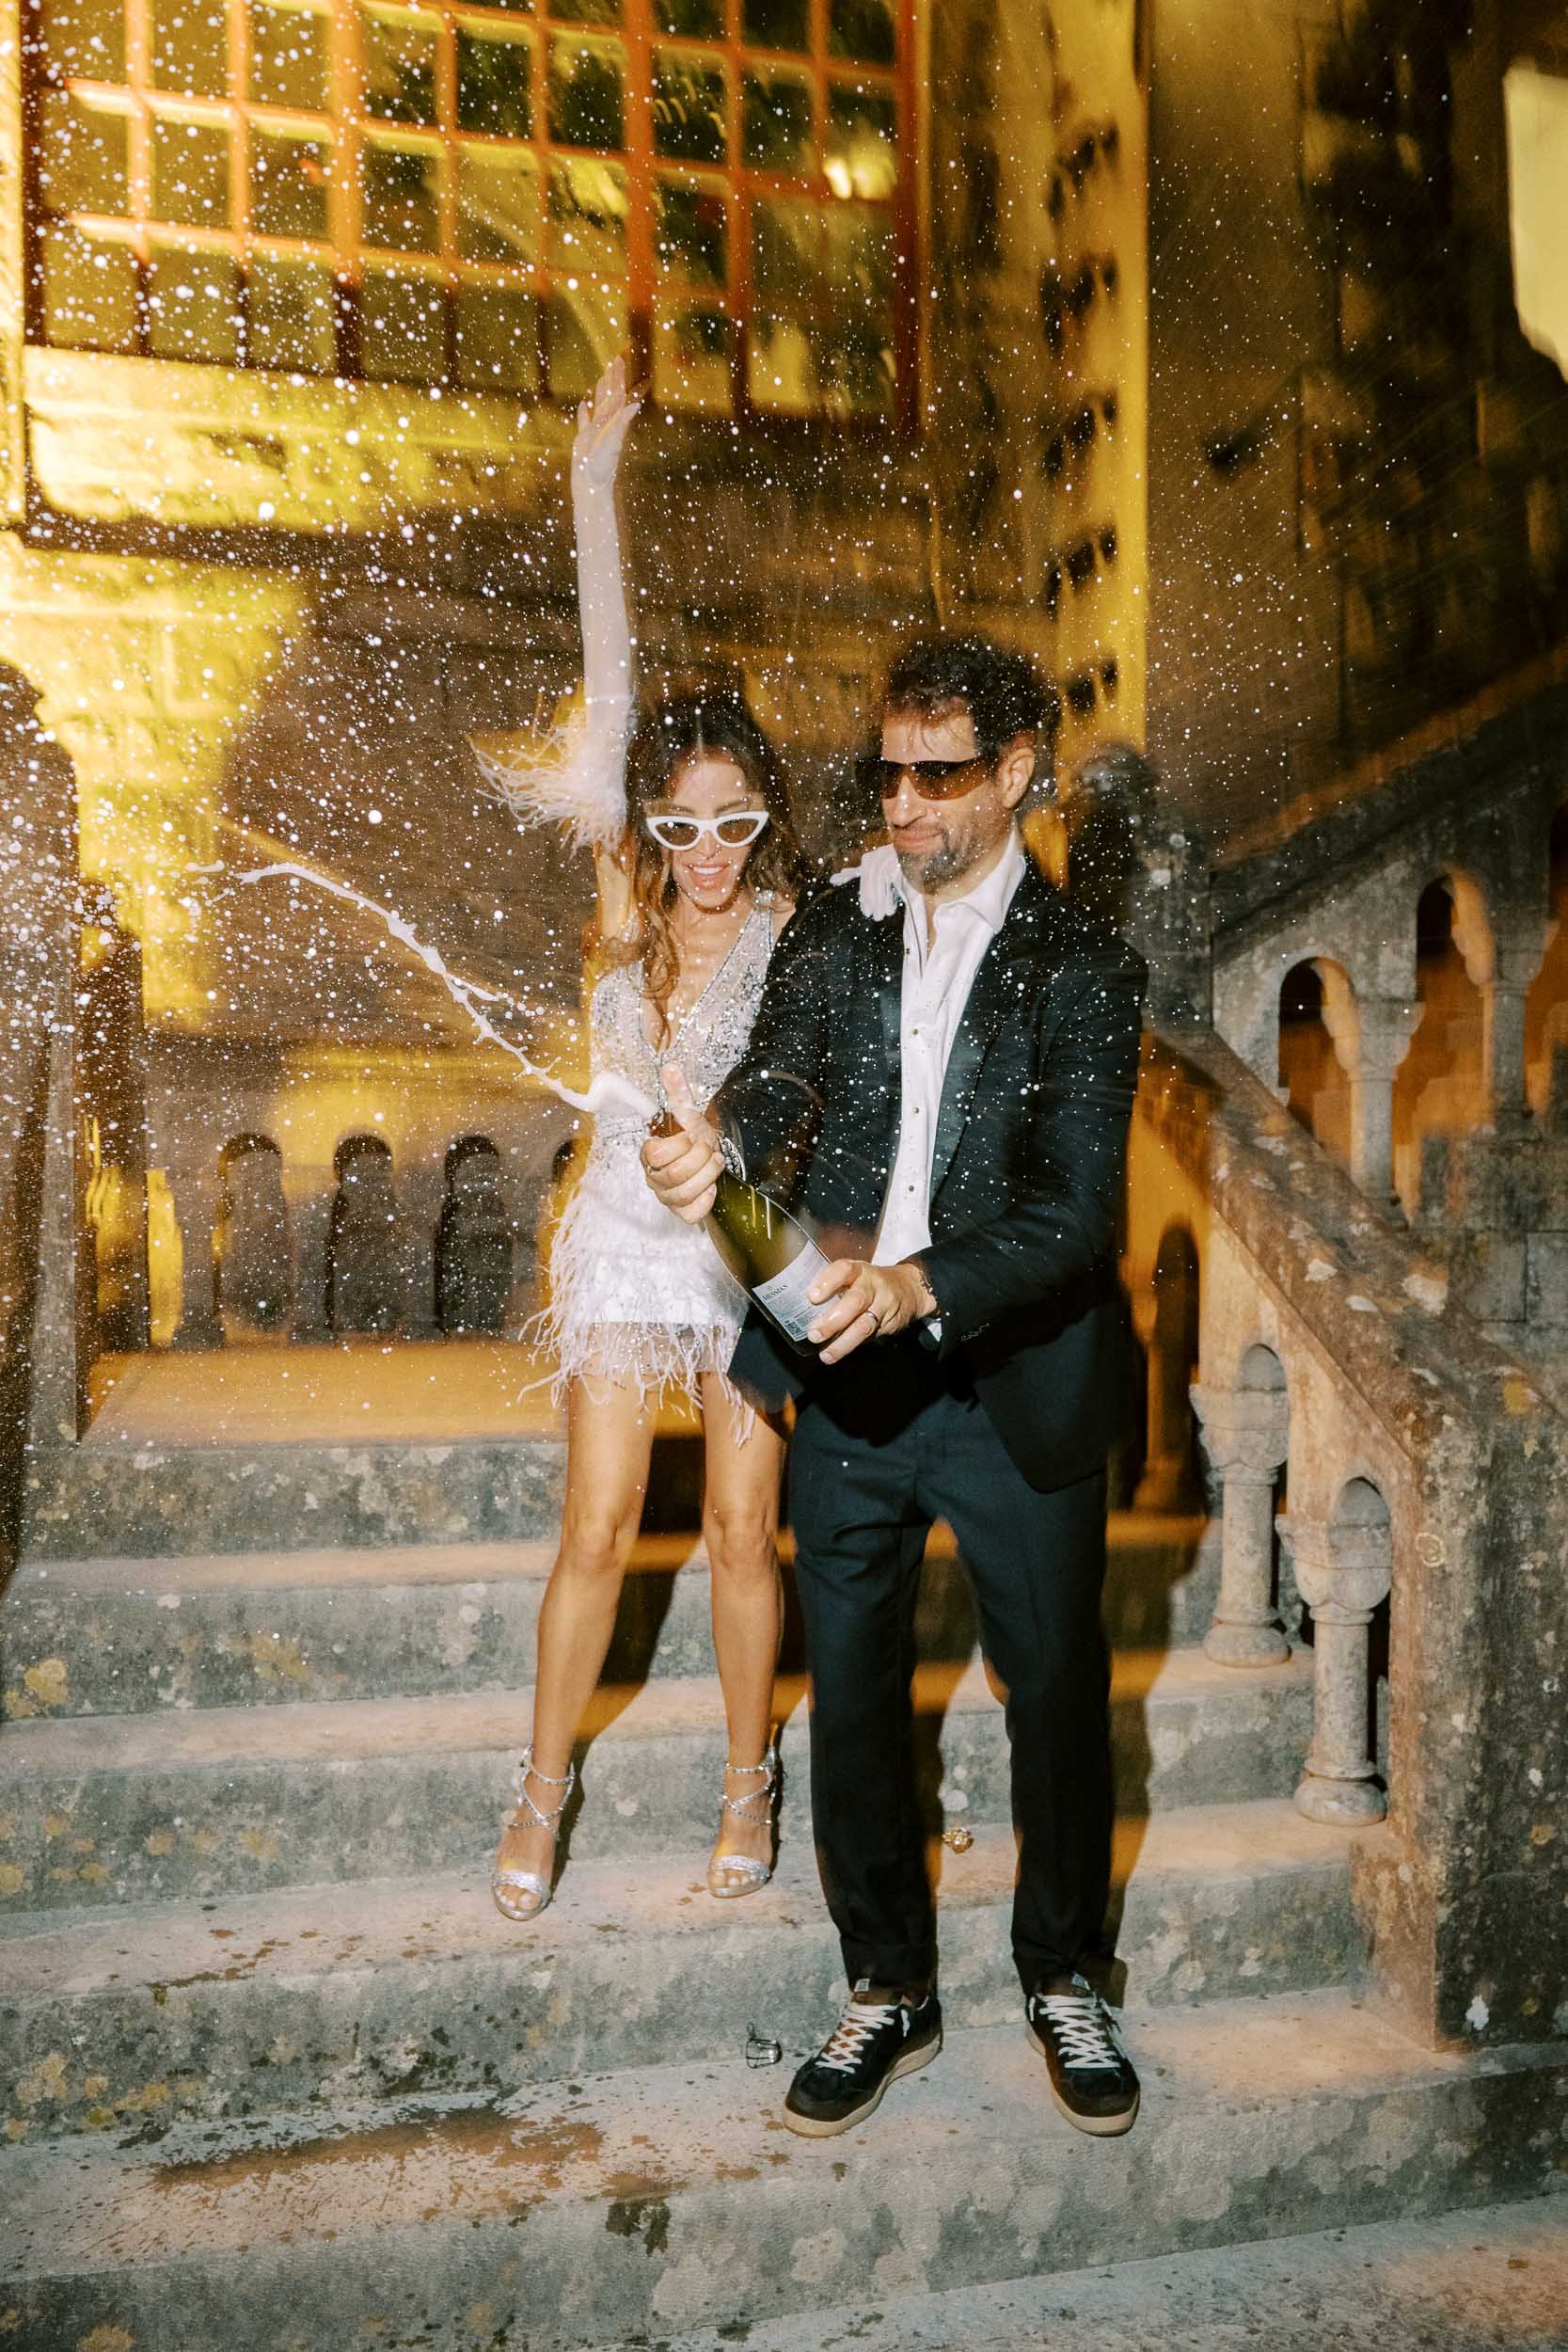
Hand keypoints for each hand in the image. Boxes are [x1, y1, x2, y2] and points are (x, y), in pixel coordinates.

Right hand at [572, 355, 640, 494]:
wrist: (591, 485)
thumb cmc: (602, 466)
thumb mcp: (613, 441)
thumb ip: (622, 422)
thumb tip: (635, 404)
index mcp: (613, 421)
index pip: (618, 393)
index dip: (619, 376)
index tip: (619, 359)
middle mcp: (606, 424)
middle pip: (611, 395)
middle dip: (613, 378)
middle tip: (616, 359)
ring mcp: (595, 431)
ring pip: (599, 405)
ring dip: (601, 390)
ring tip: (604, 377)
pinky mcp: (584, 439)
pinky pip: (584, 421)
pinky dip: (584, 412)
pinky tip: (583, 404)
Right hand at [642, 1064, 723, 1222]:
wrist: (707, 1160)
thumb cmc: (694, 1138)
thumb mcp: (688, 1115)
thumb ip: (678, 1093)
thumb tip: (670, 1067)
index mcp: (649, 1155)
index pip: (659, 1153)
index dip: (682, 1143)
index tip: (693, 1135)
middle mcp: (654, 1179)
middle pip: (676, 1174)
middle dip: (701, 1158)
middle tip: (711, 1148)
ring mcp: (667, 1198)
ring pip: (685, 1193)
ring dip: (708, 1175)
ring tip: (715, 1162)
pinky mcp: (682, 1213)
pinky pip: (692, 1213)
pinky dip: (706, 1200)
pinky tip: (711, 1187)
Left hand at [807, 1260, 931, 1364]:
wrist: (910, 1289)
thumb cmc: (869, 1282)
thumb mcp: (854, 1275)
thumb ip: (833, 1287)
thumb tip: (801, 1308)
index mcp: (859, 1270)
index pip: (844, 1270)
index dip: (827, 1282)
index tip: (812, 1297)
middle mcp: (872, 1285)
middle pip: (855, 1301)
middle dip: (833, 1321)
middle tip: (814, 1333)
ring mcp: (883, 1306)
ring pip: (864, 1325)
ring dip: (842, 1343)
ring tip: (826, 1354)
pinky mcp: (889, 1325)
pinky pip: (869, 1337)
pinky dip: (851, 1346)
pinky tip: (838, 1353)